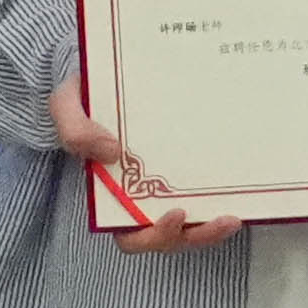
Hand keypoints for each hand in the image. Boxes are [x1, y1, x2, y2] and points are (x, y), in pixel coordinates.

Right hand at [47, 80, 234, 248]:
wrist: (101, 70)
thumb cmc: (82, 93)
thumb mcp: (67, 105)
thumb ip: (76, 131)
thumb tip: (111, 153)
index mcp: (111, 195)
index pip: (131, 235)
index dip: (154, 235)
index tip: (176, 213)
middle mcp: (140, 198)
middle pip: (169, 237)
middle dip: (196, 236)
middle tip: (223, 219)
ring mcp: (165, 184)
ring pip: (191, 225)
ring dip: (213, 228)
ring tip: (234, 216)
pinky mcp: (186, 167)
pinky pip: (204, 195)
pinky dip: (220, 200)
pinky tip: (240, 189)